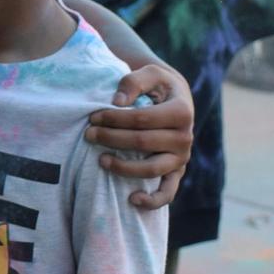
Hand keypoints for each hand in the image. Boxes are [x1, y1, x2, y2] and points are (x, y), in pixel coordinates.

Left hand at [86, 62, 192, 208]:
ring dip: (123, 167)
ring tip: (100, 160)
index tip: (92, 117)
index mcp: (182, 111)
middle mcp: (185, 137)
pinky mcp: (176, 173)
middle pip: (142, 143)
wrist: (174, 98)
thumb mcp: (149, 73)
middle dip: (110, 139)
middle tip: (88, 134)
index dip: (114, 119)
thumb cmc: (158, 86)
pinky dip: (152, 200)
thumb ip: (133, 81)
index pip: (141, 119)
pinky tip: (132, 199)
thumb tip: (116, 103)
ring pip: (151, 169)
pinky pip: (168, 192)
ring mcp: (181, 158)